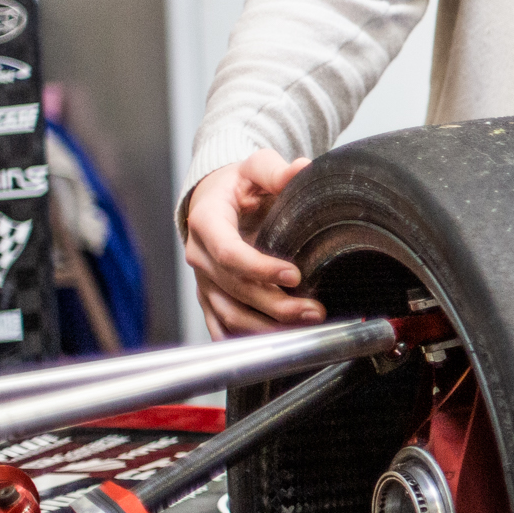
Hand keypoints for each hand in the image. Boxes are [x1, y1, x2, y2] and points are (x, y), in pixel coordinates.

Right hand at [182, 151, 319, 336]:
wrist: (214, 198)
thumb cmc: (238, 183)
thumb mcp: (256, 167)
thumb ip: (276, 170)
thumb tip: (302, 168)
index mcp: (207, 222)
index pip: (228, 253)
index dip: (259, 269)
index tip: (294, 276)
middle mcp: (199, 255)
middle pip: (234, 289)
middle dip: (275, 305)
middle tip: (314, 310)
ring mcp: (203, 280)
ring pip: (229, 314)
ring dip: (266, 327)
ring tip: (306, 327)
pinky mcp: (210, 295)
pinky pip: (222, 325)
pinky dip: (246, 339)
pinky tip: (276, 345)